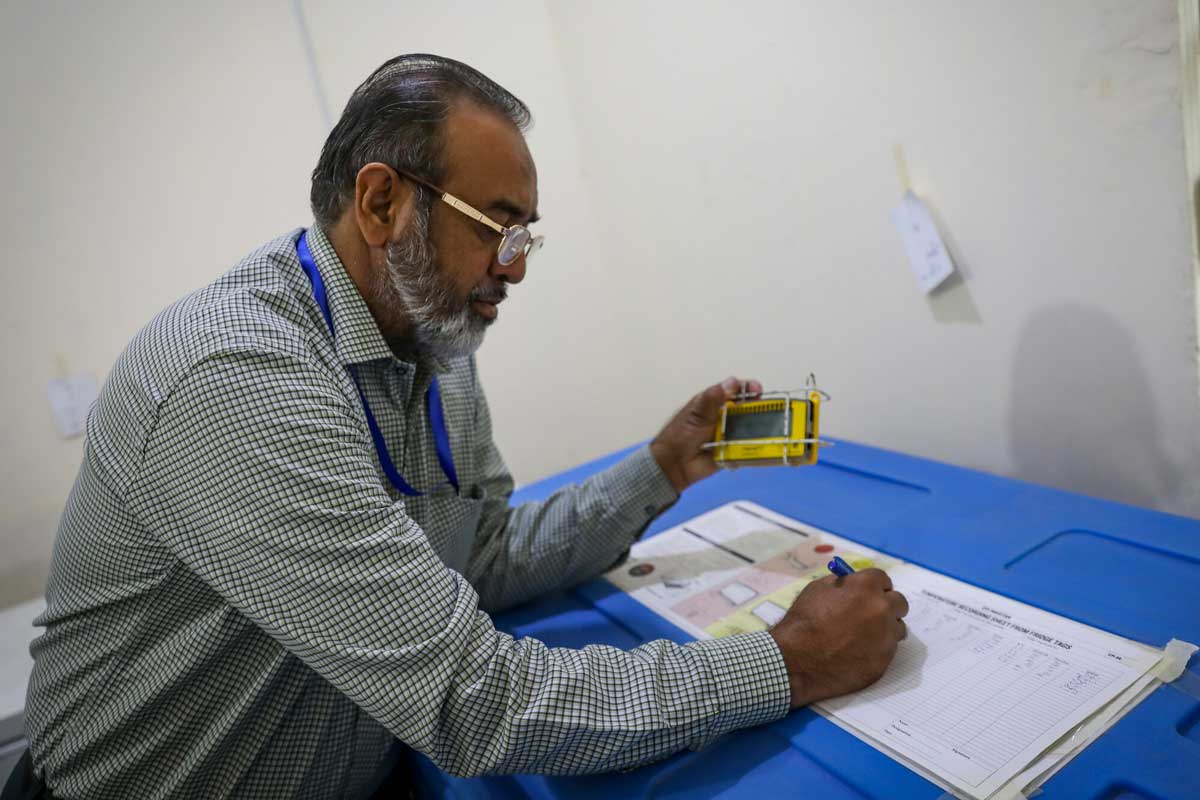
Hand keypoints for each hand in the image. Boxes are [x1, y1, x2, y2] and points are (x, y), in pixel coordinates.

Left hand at [649, 376, 761, 493]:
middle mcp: (724, 417)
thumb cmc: (680, 436)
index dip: (747, 388)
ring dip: (759, 427)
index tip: (756, 389)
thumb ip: (712, 399)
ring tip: (767, 427)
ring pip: (750, 427)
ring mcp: (730, 434)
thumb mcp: (696, 414)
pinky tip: (760, 444)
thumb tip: (731, 382)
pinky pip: (748, 447)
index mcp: (714, 403)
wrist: (674, 465)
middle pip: (747, 408)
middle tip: (766, 409)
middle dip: (758, 407)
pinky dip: (754, 447)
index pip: (735, 390)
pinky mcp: (733, 450)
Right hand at [768, 568, 908, 707]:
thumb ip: (842, 584)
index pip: (884, 579)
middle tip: (870, 614)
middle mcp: (882, 609)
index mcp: (866, 587)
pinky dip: (877, 649)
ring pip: (897, 628)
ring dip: (885, 629)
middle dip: (886, 605)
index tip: (868, 593)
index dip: (874, 586)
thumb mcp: (817, 589)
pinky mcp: (884, 661)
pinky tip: (857, 653)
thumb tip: (853, 585)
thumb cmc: (803, 621)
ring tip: (862, 637)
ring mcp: (886, 636)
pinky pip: (888, 650)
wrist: (797, 659)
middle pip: (899, 603)